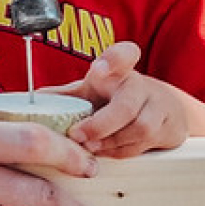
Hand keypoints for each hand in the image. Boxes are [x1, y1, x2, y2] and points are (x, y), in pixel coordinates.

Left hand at [45, 42, 186, 158]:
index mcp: (119, 70)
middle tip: (78, 135)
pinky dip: (123, 151)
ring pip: (139, 129)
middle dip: (100, 125)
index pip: (124, 54)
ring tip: (91, 147)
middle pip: (126, 105)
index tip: (99, 69)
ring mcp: (158, 106)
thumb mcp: (92, 91)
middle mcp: (140, 86)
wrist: (164, 109)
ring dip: (111, 142)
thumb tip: (34, 98)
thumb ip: (66, 96)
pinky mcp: (170, 127)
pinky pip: (146, 144)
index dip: (114, 59)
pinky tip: (108, 151)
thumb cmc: (119, 97)